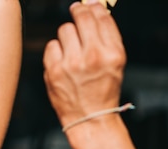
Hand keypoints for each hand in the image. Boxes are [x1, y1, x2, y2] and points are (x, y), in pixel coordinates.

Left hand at [42, 1, 125, 127]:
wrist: (89, 118)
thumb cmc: (102, 91)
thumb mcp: (115, 64)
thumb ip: (107, 38)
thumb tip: (95, 12)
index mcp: (112, 54)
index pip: (102, 18)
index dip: (94, 8)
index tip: (89, 5)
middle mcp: (93, 56)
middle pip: (81, 18)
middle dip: (78, 12)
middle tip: (76, 11)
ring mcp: (71, 64)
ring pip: (64, 30)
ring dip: (67, 35)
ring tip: (71, 48)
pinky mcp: (54, 71)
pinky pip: (51, 46)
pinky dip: (55, 50)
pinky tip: (61, 61)